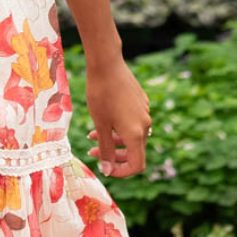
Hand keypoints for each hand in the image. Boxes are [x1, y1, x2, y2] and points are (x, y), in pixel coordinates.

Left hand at [85, 55, 151, 179]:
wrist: (107, 65)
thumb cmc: (101, 95)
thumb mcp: (100, 125)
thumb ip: (105, 149)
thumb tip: (108, 170)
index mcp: (136, 133)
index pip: (137, 165)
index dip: (121, 172)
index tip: (105, 168)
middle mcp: (145, 125)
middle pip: (135, 152)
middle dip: (114, 156)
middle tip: (93, 151)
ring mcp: (144, 112)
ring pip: (132, 136)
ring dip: (113, 140)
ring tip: (91, 134)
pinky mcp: (141, 103)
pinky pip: (132, 122)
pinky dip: (118, 127)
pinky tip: (103, 118)